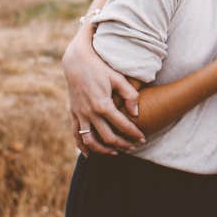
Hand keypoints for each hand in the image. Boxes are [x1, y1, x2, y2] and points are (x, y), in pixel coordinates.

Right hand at [62, 26, 143, 155]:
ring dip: (103, 150)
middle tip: (134, 147)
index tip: (143, 138)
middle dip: (123, 144)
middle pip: (108, 137)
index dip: (134, 133)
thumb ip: (129, 95)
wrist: (76, 61)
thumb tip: (136, 113)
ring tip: (115, 152)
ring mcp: (80, 114)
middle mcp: (90, 113)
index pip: (122, 125)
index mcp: (103, 104)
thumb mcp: (117, 78)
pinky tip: (90, 155)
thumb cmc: (100, 67)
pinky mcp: (73, 113)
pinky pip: (76, 135)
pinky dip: (82, 147)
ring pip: (91, 141)